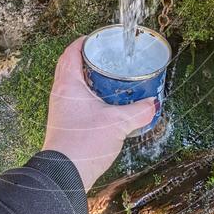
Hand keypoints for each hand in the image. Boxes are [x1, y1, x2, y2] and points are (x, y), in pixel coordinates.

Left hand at [42, 37, 155, 190]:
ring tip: (110, 79)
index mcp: (68, 84)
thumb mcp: (117, 123)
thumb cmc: (83, 144)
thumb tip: (153, 104)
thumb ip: (138, 111)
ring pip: (74, 85)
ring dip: (89, 79)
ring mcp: (61, 110)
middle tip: (108, 57)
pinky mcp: (65, 124)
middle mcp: (60, 94)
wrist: (64, 175)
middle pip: (71, 67)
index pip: (71, 52)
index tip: (97, 38)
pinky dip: (89, 96)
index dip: (84, 42)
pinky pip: (76, 102)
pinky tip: (105, 104)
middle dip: (89, 60)